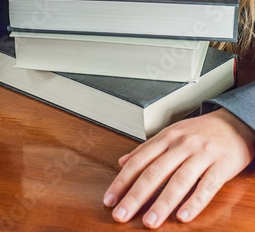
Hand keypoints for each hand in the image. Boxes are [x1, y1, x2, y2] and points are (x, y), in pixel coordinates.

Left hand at [103, 108, 254, 227]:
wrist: (234, 123)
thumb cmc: (200, 131)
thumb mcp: (171, 133)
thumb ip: (147, 148)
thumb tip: (122, 161)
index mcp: (166, 137)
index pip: (139, 161)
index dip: (123, 181)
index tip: (110, 199)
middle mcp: (181, 145)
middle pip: (154, 172)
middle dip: (136, 196)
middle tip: (121, 215)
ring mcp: (201, 154)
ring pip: (179, 180)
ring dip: (162, 203)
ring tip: (149, 222)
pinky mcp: (221, 166)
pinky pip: (207, 186)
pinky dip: (194, 202)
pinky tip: (183, 216)